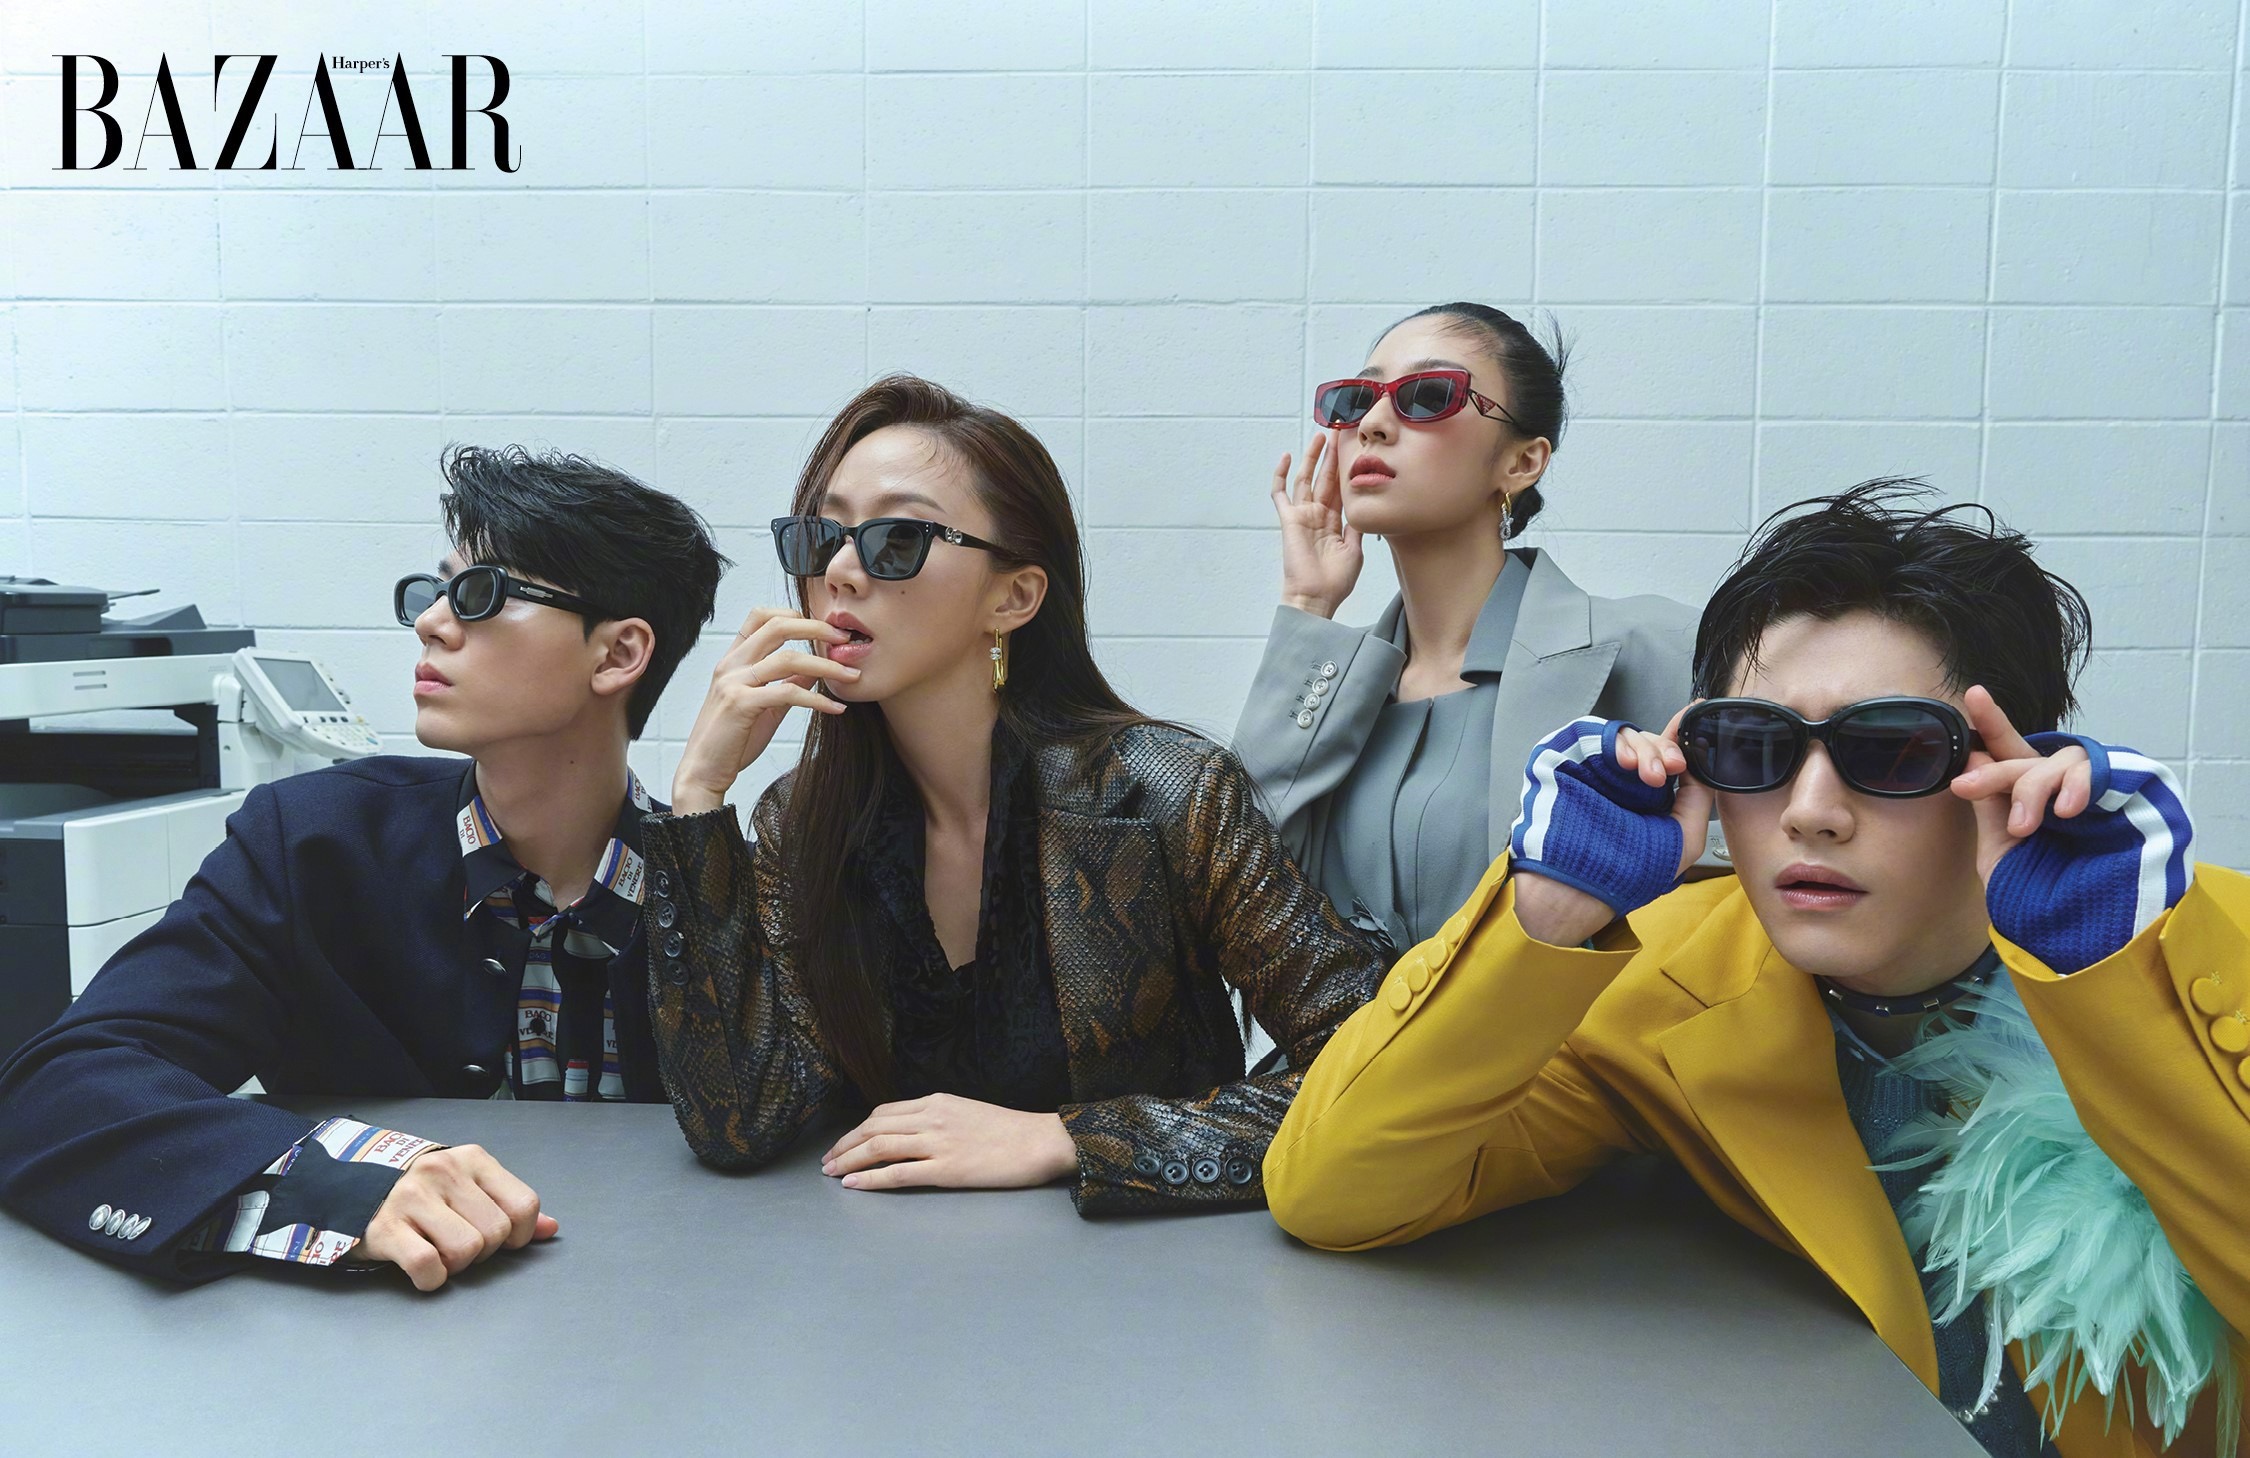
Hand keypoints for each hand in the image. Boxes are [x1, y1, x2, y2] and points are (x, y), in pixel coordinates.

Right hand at [356, 1144, 554, 1292]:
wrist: (346, 1181)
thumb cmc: (417, 1187)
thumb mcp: (465, 1183)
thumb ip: (507, 1203)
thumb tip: (551, 1228)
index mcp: (472, 1160)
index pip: (524, 1205)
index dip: (518, 1234)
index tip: (499, 1240)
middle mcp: (444, 1173)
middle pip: (495, 1233)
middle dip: (483, 1252)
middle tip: (459, 1245)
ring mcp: (412, 1199)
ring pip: (467, 1250)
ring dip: (456, 1265)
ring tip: (439, 1253)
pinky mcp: (385, 1229)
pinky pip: (428, 1267)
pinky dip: (431, 1279)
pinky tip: (423, 1271)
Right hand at [671, 608, 857, 813]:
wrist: (703, 772)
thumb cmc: (731, 741)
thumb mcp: (763, 707)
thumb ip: (786, 685)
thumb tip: (815, 672)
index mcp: (733, 660)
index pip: (760, 616)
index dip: (794, 614)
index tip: (825, 628)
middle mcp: (730, 664)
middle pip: (777, 626)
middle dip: (816, 628)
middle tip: (845, 639)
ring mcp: (733, 682)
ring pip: (787, 658)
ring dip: (826, 666)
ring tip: (851, 676)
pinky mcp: (740, 704)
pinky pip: (787, 692)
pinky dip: (817, 699)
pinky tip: (835, 708)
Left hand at [820, 1094, 1077, 1191]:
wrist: (1040, 1141)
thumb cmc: (1010, 1131)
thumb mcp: (967, 1112)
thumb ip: (939, 1118)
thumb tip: (912, 1132)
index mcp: (937, 1102)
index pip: (883, 1113)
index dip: (857, 1130)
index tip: (843, 1144)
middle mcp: (932, 1118)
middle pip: (873, 1128)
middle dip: (844, 1145)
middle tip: (828, 1162)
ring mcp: (938, 1143)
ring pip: (879, 1147)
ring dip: (849, 1160)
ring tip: (832, 1174)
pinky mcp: (947, 1170)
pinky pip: (899, 1173)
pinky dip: (872, 1178)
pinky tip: (854, 1184)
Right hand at [1270, 430, 1362, 618]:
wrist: (1317, 597)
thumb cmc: (1335, 581)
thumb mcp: (1355, 550)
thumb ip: (1357, 527)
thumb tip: (1364, 509)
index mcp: (1334, 521)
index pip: (1340, 488)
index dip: (1345, 468)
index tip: (1353, 449)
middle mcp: (1318, 515)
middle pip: (1325, 478)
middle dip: (1331, 456)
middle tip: (1338, 433)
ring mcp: (1302, 516)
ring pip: (1306, 479)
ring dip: (1312, 458)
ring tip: (1320, 437)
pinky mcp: (1289, 520)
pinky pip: (1281, 494)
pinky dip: (1281, 475)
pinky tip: (1285, 457)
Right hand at [1508, 709, 1711, 947]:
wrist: (1586, 884)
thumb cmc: (1631, 872)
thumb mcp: (1685, 837)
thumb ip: (1698, 797)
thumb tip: (1701, 761)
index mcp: (1647, 796)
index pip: (1666, 755)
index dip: (1683, 736)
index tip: (1698, 719)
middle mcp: (1623, 780)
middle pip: (1650, 741)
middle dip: (1667, 750)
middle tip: (1671, 769)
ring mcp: (1597, 770)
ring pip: (1627, 735)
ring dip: (1645, 748)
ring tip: (1650, 776)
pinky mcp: (1571, 762)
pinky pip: (1596, 736)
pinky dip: (1617, 742)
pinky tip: (1626, 763)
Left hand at [1948, 686, 2192, 973]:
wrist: (2080, 933)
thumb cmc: (2038, 895)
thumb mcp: (2000, 854)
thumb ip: (1990, 809)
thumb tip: (1974, 760)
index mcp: (2025, 799)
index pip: (2006, 753)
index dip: (1990, 722)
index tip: (1972, 694)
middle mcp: (2057, 790)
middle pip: (2025, 758)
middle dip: (1995, 773)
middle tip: (1969, 790)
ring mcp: (2090, 795)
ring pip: (2061, 762)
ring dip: (2036, 787)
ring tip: (2029, 825)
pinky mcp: (2122, 802)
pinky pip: (2103, 774)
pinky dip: (2080, 786)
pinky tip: (2069, 810)